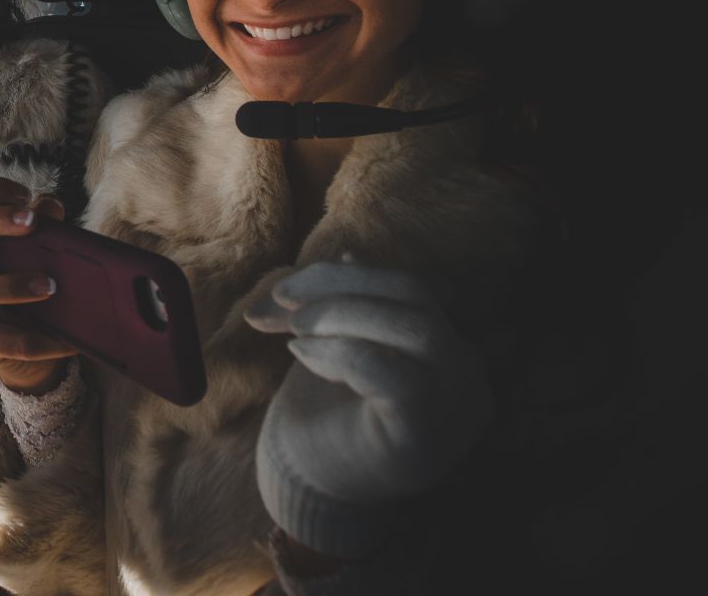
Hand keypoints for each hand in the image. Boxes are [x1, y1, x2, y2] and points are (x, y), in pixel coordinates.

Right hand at [0, 177, 77, 394]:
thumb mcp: (43, 251)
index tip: (24, 194)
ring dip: (8, 284)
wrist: (37, 340)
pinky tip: (62, 341)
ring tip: (49, 287)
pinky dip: (32, 341)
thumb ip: (47, 226)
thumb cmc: (36, 281)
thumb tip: (49, 206)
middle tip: (32, 222)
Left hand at [246, 260, 493, 557]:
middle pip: (415, 299)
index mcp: (447, 351)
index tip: (282, 288)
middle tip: (280, 301)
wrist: (314, 491)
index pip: (408, 289)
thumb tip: (348, 255)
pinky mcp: (428, 437)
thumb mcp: (334, 347)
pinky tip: (304, 358)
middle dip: (338, 289)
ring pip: (416, 328)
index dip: (343, 277)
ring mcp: (456, 408)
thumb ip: (347, 306)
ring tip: (292, 331)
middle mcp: (467, 376)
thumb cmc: (328, 417)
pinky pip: (396, 376)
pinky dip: (342, 354)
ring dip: (341, 315)